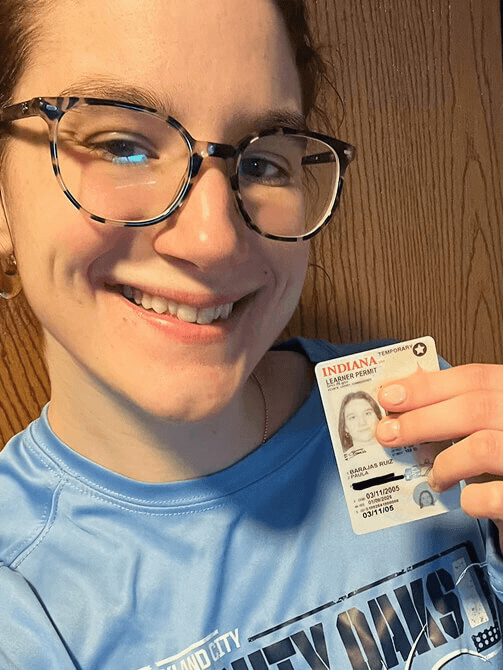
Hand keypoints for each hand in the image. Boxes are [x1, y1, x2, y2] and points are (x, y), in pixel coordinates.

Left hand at [375, 364, 502, 552]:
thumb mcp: (495, 418)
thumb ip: (465, 406)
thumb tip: (407, 397)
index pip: (473, 378)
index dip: (426, 386)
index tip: (390, 395)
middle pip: (473, 409)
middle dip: (421, 421)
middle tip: (388, 432)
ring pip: (482, 448)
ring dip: (445, 463)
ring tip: (434, 477)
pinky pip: (492, 496)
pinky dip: (471, 498)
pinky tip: (467, 499)